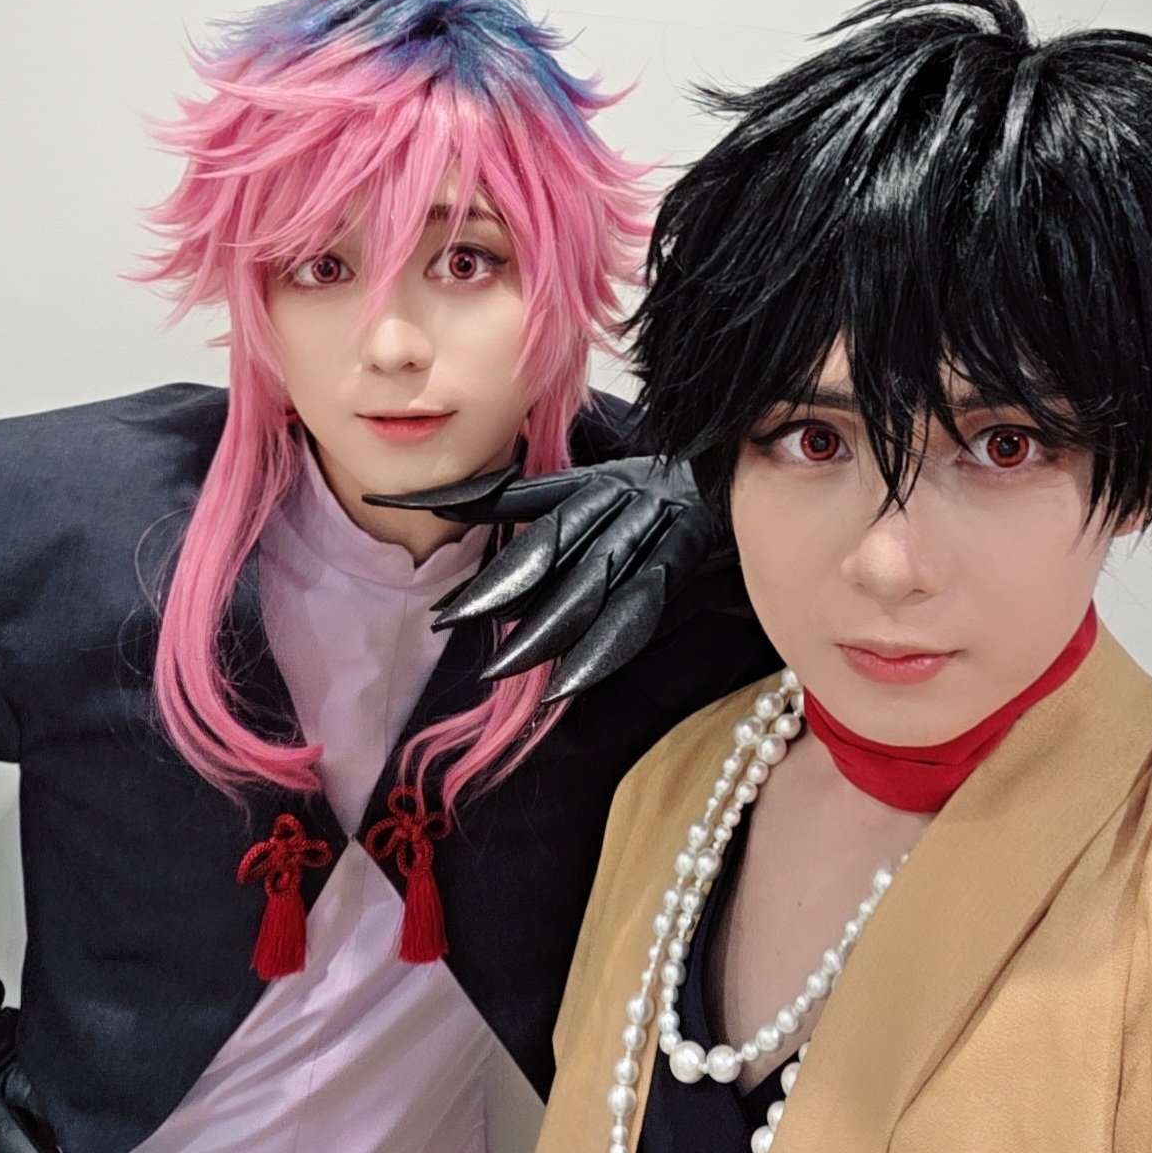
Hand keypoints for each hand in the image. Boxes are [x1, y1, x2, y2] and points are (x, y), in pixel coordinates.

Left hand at [366, 457, 729, 699]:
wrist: (754, 465)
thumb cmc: (679, 486)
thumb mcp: (605, 487)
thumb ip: (542, 506)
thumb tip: (465, 522)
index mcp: (591, 481)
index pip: (513, 497)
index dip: (457, 502)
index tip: (397, 519)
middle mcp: (615, 501)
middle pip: (545, 547)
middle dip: (494, 588)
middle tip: (445, 622)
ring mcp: (651, 530)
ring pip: (585, 585)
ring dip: (539, 632)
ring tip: (496, 669)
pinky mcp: (684, 560)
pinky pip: (636, 612)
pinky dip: (599, 652)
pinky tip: (564, 688)